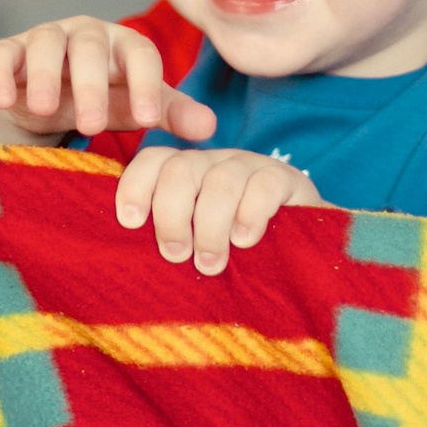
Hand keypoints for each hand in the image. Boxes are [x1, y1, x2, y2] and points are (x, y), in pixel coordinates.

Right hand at [0, 16, 217, 145]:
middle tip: (93, 126)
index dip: (147, 85)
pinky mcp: (9, 50)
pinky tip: (1, 100)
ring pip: (45, 43)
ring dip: (44, 74)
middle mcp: (86, 35)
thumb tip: (209, 128)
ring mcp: (45, 38)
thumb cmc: (103, 98)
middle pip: (91, 47)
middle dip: (91, 85)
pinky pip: (1, 54)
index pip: (141, 55)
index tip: (149, 122)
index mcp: (123, 45)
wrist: (50, 98)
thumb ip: (169, 114)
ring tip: (45, 108)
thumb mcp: (135, 106)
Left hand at [115, 146, 328, 274]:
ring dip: (209, 226)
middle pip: (179, 170)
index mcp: (185, 174)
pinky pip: (263, 185)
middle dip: (171, 215)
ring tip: (210, 264)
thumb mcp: (194, 246)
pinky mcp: (286, 180)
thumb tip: (125, 262)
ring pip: (219, 181)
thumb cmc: (234, 256)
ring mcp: (249, 167)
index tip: (131, 222)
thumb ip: (169, 243)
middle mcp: (212, 164)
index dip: (135, 186)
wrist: (301, 252)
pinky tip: (245, 241)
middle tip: (176, 256)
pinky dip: (249, 214)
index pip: (152, 162)